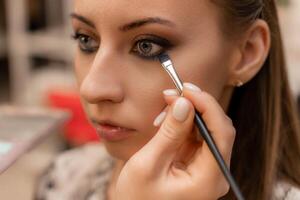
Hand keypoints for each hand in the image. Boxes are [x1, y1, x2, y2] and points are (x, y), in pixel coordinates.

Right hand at [115, 83, 235, 199]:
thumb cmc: (137, 198)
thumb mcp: (148, 164)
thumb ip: (169, 133)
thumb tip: (184, 102)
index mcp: (208, 179)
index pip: (222, 133)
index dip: (207, 105)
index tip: (186, 89)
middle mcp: (214, 174)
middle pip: (218, 128)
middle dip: (196, 106)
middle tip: (171, 93)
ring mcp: (207, 169)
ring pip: (207, 129)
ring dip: (187, 114)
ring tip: (164, 109)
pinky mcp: (197, 163)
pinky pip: (196, 136)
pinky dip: (182, 124)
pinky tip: (166, 121)